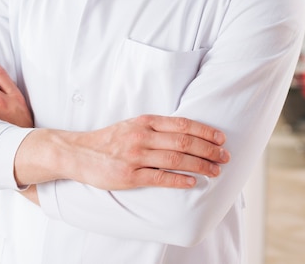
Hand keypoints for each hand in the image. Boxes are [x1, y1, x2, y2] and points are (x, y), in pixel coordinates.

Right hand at [14, 115, 230, 189]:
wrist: (78, 153)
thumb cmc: (110, 139)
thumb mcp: (133, 125)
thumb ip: (157, 127)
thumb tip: (187, 132)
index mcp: (145, 121)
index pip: (183, 124)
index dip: (205, 131)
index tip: (221, 138)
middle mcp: (142, 136)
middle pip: (184, 142)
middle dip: (209, 149)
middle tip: (225, 156)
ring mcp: (136, 156)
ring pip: (176, 160)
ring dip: (200, 165)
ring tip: (215, 170)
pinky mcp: (129, 176)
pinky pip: (159, 178)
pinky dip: (179, 180)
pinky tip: (193, 182)